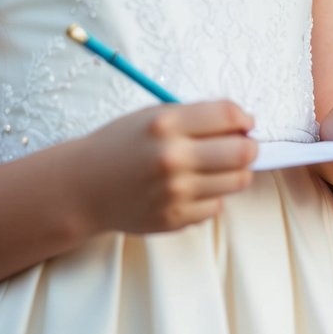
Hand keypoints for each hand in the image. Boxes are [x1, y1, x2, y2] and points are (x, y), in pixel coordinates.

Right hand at [71, 100, 256, 234]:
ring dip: (234, 172)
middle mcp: (172, 157)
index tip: (244, 123)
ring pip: (237, 181)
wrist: (84, 187)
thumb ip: (196, 117)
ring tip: (216, 167)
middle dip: (248, 147)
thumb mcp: (153, 116)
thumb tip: (244, 123)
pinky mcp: (175, 218)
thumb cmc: (121, 145)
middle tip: (240, 146)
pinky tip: (192, 188)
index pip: (229, 115)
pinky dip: (212, 196)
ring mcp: (175, 191)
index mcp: (166, 124)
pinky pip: (217, 205)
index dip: (244, 118)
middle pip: (243, 152)